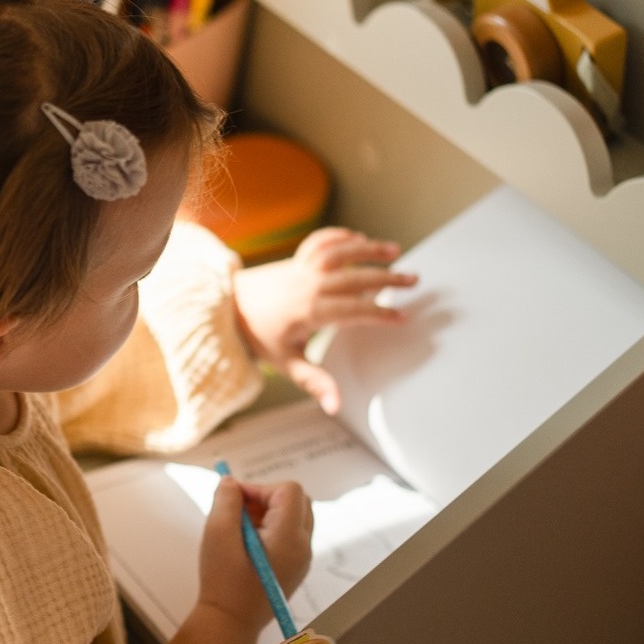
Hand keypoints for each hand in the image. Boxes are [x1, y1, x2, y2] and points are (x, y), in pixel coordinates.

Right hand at [197, 477, 312, 633]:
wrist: (231, 623)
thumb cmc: (222, 582)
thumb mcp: (217, 534)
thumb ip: (225, 501)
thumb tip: (231, 481)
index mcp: (289, 537)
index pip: (288, 490)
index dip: (260, 486)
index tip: (234, 498)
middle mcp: (303, 547)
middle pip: (297, 500)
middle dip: (266, 496)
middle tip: (238, 510)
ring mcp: (302, 559)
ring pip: (295, 516)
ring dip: (269, 511)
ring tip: (240, 528)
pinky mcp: (295, 567)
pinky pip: (291, 534)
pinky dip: (272, 527)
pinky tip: (247, 544)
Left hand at [232, 228, 416, 413]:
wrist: (229, 308)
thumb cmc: (259, 336)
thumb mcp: (286, 363)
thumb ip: (314, 381)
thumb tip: (335, 405)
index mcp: (310, 311)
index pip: (353, 310)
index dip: (379, 313)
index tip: (401, 317)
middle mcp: (309, 284)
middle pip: (355, 278)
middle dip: (387, 278)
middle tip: (414, 281)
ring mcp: (303, 268)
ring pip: (341, 252)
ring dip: (369, 249)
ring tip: (395, 250)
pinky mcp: (298, 259)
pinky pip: (322, 242)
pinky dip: (340, 237)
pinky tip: (359, 238)